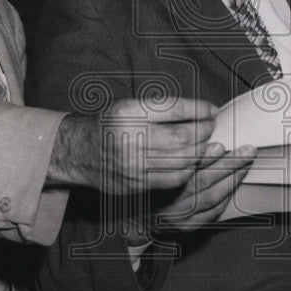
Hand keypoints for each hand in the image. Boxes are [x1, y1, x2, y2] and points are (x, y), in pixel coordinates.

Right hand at [47, 97, 217, 193]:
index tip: (212, 110)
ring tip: (207, 144)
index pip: (174, 109)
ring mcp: (132, 164)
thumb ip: (163, 109)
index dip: (199, 110)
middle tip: (211, 127)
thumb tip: (202, 111)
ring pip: (182, 160)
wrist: (79, 151)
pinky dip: (189, 169)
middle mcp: (129, 138)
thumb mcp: (130, 106)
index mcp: (129, 113)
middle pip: (182, 136)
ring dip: (201, 151)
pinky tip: (192, 161)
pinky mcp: (135, 184)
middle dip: (204, 131)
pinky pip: (173, 179)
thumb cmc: (111, 125)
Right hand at [124, 143, 256, 245]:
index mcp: (159, 182)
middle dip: (229, 163)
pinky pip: (212, 213)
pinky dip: (225, 198)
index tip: (220, 144)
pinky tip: (234, 186)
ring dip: (233, 179)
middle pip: (204, 180)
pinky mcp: (187, 226)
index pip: (185, 167)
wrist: (134, 216)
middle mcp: (170, 200)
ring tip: (246, 164)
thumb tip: (199, 137)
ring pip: (212, 197)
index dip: (205, 155)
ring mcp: (180, 215)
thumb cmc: (146, 186)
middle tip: (246, 150)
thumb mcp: (151, 163)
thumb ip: (173, 151)